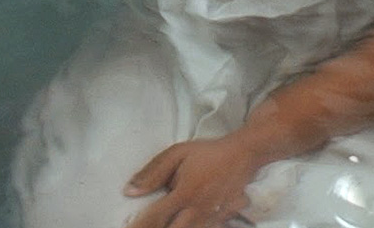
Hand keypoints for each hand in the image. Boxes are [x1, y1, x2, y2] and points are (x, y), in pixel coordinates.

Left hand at [125, 135, 269, 227]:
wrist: (244, 155)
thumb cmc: (208, 153)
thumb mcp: (177, 154)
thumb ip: (153, 173)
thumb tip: (129, 191)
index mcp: (183, 194)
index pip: (155, 217)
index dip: (139, 226)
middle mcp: (196, 211)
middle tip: (145, 226)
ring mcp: (210, 219)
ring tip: (168, 223)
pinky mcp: (221, 221)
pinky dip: (194, 227)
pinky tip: (184, 223)